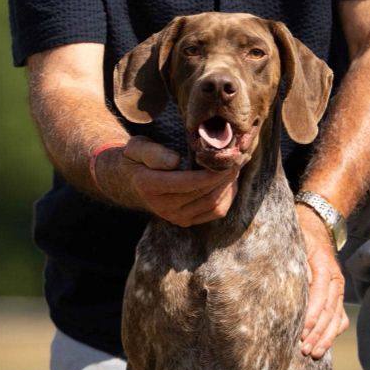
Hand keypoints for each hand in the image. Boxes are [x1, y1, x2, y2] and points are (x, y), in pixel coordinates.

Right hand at [97, 136, 238, 225]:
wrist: (130, 180)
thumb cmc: (137, 158)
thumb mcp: (137, 147)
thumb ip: (153, 153)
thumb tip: (175, 161)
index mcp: (150, 186)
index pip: (189, 182)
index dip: (212, 172)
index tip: (228, 157)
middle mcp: (163, 206)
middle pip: (205, 193)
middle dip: (225, 176)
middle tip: (238, 158)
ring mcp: (175, 217)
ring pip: (213, 204)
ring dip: (228, 186)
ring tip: (235, 167)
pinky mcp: (185, 221)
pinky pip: (214, 212)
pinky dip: (226, 197)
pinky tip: (229, 181)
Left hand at [296, 204, 348, 357]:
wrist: (318, 227)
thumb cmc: (302, 236)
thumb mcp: (298, 241)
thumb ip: (297, 260)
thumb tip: (300, 282)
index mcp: (326, 267)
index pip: (321, 294)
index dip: (313, 314)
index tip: (304, 331)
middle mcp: (336, 280)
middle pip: (330, 311)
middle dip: (318, 333)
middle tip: (305, 350)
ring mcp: (338, 289)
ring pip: (336, 318)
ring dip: (326, 337)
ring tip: (313, 354)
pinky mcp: (337, 296)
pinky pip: (339, 317)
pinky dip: (333, 332)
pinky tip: (323, 345)